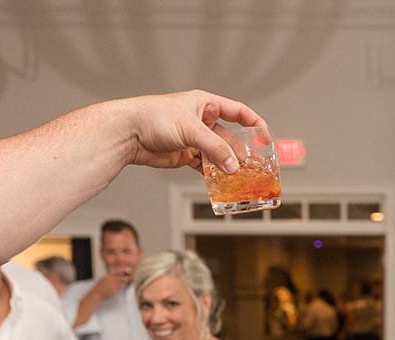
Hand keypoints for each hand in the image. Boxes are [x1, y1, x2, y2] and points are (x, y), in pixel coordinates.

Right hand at [89, 270, 129, 301]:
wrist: (97, 293)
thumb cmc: (100, 286)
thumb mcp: (104, 278)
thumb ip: (111, 275)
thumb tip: (117, 274)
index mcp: (109, 275)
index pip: (119, 271)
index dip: (124, 270)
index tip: (128, 269)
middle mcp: (112, 280)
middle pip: (123, 277)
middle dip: (128, 278)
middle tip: (130, 278)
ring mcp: (113, 285)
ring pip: (123, 283)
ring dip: (126, 283)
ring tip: (127, 283)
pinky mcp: (114, 291)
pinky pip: (120, 289)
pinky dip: (121, 288)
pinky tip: (121, 288)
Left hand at [126, 90, 268, 171]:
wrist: (128, 133)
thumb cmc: (153, 117)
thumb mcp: (191, 129)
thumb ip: (215, 148)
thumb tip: (232, 166)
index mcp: (205, 104)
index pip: (238, 112)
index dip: (254, 124)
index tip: (266, 137)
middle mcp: (201, 121)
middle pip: (229, 138)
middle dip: (241, 152)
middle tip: (253, 167)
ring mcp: (193, 139)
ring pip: (217, 154)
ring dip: (227, 166)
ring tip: (239, 178)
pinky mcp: (184, 155)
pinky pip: (204, 166)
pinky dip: (213, 174)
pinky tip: (220, 181)